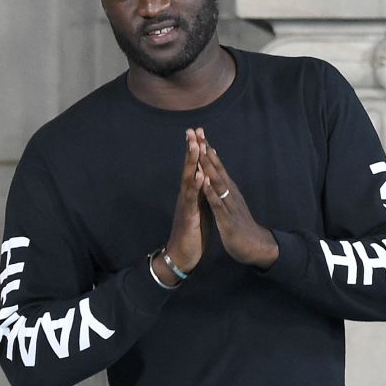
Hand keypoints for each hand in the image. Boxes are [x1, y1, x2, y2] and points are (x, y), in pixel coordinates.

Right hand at [157, 129, 205, 276]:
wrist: (181, 256)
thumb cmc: (191, 233)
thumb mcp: (199, 209)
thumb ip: (200, 193)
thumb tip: (205, 179)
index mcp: (191, 194)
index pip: (194, 168)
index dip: (197, 150)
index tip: (199, 132)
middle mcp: (186, 196)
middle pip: (188, 168)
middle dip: (191, 149)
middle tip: (193, 129)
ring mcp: (185, 205)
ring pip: (188, 179)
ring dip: (192, 162)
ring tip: (195, 145)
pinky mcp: (187, 217)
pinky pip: (191, 200)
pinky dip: (195, 186)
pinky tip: (199, 175)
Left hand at [195, 130, 278, 268]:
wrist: (256, 247)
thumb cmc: (241, 226)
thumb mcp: (231, 205)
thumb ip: (225, 191)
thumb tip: (218, 178)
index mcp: (229, 190)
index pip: (216, 166)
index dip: (206, 150)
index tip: (197, 134)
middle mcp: (230, 193)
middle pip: (217, 168)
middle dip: (206, 150)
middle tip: (197, 132)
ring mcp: (229, 205)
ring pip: (218, 182)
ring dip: (209, 166)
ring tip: (201, 149)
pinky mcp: (228, 219)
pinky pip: (218, 204)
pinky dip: (211, 192)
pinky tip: (205, 182)